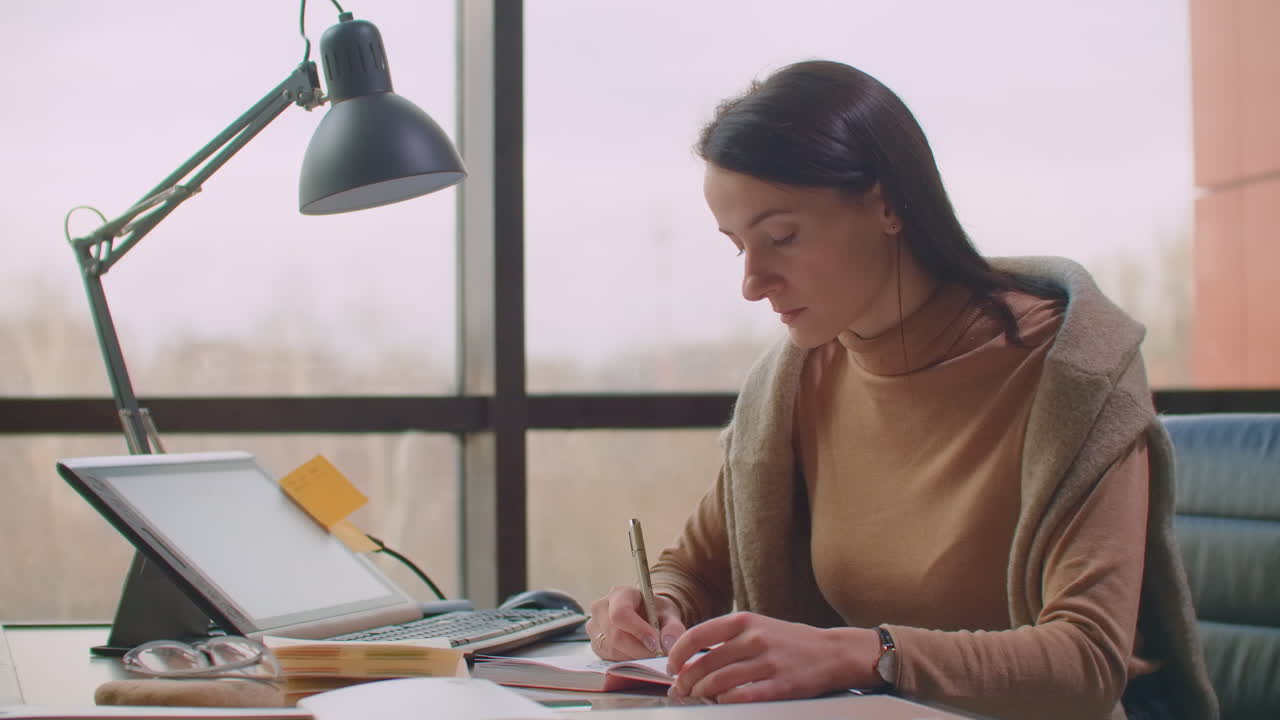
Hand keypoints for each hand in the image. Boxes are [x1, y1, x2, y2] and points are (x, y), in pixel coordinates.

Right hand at [586, 585, 686, 659]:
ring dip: (634, 658)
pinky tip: (637, 656)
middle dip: (639, 650)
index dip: (637, 631)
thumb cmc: (655, 612)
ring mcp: (594, 627)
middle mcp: (601, 608)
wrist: (645, 615)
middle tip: (657, 656)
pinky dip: (626, 662)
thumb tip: (668, 645)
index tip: (655, 644)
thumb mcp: (669, 614)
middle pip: (615, 635)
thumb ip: (673, 628)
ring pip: (612, 650)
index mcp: (619, 594)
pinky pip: (608, 658)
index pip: (620, 614)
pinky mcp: (595, 644)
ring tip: (649, 655)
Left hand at [665, 612, 880, 702]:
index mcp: (744, 622)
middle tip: (680, 689)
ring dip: (701, 694)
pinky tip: (721, 702)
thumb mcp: (759, 627)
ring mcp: (767, 662)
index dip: (678, 653)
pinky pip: (741, 697)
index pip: (697, 635)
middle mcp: (753, 639)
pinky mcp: (779, 686)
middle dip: (685, 680)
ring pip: (718, 682)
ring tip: (697, 698)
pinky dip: (725, 702)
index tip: (672, 665)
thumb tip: (693, 657)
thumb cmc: (791, 642)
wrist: (832, 653)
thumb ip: (728, 638)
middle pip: (704, 663)